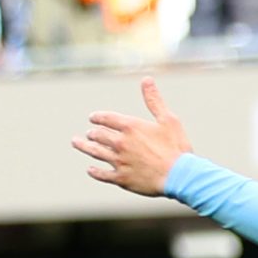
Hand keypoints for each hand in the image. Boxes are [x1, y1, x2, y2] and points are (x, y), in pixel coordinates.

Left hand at [74, 77, 192, 197]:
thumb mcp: (168, 120)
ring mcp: (119, 161)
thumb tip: (146, 79)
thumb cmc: (177, 148)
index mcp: (130, 127)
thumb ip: (154, 100)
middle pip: (99, 135)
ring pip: (96, 152)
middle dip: (92, 133)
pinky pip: (103, 174)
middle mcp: (121, 143)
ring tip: (76, 142)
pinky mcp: (122, 178)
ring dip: (84, 146)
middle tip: (89, 133)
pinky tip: (90, 169)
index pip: (106, 119)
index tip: (92, 118)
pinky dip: (95, 171)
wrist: (180, 176)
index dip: (98, 117)